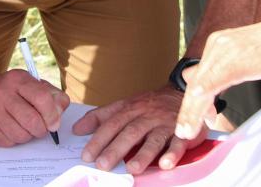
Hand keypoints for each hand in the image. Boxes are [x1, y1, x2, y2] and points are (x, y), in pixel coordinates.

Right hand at [0, 69, 68, 146]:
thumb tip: (59, 113)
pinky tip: (9, 129)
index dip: (52, 115)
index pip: (42, 98)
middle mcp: (1, 93)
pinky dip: (13, 140)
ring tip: (23, 127)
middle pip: (32, 121)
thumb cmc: (10, 90)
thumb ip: (52, 95)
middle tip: (40, 128)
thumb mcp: (31, 84)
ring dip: (27, 136)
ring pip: (20, 135)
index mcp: (17, 80)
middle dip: (41, 130)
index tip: (54, 123)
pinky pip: (6, 142)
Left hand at [73, 86, 205, 174]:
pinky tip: (165, 164)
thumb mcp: (124, 105)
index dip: (99, 139)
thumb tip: (77, 129)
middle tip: (102, 165)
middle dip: (116, 149)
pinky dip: (173, 153)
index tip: (86, 155)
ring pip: (153, 139)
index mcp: (131, 109)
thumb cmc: (150, 104)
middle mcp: (147, 116)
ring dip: (143, 154)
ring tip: (132, 168)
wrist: (182, 91)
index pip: (112, 124)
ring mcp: (165, 123)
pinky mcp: (183, 131)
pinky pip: (179, 142)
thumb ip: (101, 116)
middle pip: (130, 132)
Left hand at [174, 19, 260, 140]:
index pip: (197, 76)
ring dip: (193, 112)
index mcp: (217, 44)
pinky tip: (202, 115)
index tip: (192, 119)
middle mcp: (217, 45)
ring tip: (189, 130)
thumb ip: (225, 68)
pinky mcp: (236, 61)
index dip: (192, 101)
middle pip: (195, 82)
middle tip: (184, 130)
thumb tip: (206, 84)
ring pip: (200, 86)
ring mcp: (224, 51)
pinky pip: (213, 84)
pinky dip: (203, 102)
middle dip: (188, 110)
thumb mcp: (244, 55)